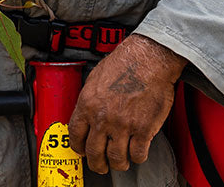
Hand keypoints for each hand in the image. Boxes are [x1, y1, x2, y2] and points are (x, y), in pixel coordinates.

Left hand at [68, 34, 185, 173]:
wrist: (148, 59)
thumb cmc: (124, 63)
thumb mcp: (96, 77)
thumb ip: (90, 99)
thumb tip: (86, 114)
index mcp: (88, 103)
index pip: (75, 135)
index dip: (78, 147)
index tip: (83, 150)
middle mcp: (102, 117)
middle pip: (94, 153)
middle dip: (97, 164)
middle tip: (102, 165)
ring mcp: (123, 125)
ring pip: (116, 159)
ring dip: (119, 163)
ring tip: (122, 160)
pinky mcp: (143, 129)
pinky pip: (138, 155)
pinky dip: (138, 157)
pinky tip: (138, 151)